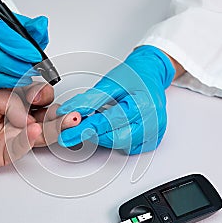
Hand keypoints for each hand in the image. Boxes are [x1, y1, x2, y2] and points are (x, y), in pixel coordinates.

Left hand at [0, 83, 79, 175]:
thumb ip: (10, 100)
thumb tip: (28, 111)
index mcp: (12, 98)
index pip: (37, 97)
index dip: (45, 96)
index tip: (48, 95)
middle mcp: (15, 117)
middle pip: (44, 117)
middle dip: (59, 116)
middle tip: (69, 115)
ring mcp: (12, 135)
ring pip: (40, 133)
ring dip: (54, 129)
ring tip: (66, 123)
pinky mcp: (6, 153)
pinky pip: (23, 147)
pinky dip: (31, 139)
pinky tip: (35, 131)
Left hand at [57, 46, 175, 154]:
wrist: (150, 74)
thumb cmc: (134, 76)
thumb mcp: (108, 83)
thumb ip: (89, 100)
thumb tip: (68, 112)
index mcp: (142, 105)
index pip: (106, 122)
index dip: (84, 129)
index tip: (67, 134)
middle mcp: (151, 122)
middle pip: (114, 138)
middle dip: (94, 134)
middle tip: (81, 126)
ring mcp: (154, 133)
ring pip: (120, 145)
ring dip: (105, 136)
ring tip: (100, 121)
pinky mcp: (152, 140)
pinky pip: (129, 148)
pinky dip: (118, 140)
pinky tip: (114, 127)